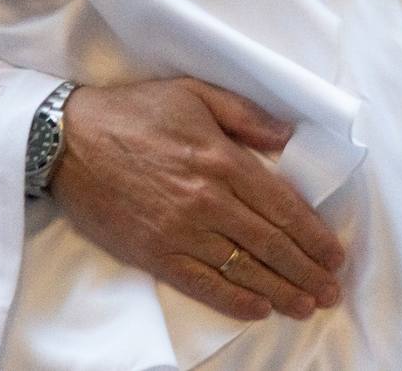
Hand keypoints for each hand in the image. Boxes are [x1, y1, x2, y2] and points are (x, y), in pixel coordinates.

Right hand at [51, 77, 344, 322]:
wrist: (67, 140)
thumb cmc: (133, 112)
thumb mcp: (194, 93)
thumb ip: (246, 115)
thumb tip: (289, 138)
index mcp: (222, 159)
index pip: (282, 206)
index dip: (313, 235)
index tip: (334, 255)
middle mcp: (207, 199)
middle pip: (270, 243)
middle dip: (306, 270)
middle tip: (331, 291)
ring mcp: (180, 230)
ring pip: (243, 268)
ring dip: (281, 291)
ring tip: (307, 306)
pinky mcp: (154, 252)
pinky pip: (202, 283)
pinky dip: (234, 299)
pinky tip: (258, 308)